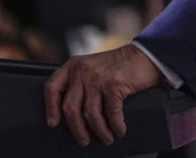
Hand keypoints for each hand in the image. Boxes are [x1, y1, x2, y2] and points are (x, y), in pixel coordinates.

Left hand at [43, 43, 162, 146]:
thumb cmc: (119, 64)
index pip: (52, 87)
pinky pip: (111, 113)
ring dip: (99, 131)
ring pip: (90, 114)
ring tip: (106, 138)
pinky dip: (115, 125)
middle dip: (76, 129)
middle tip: (83, 140)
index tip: (53, 123)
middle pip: (70, 107)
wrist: (144, 54)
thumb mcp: (92, 66)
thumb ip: (80, 81)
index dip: (50, 108)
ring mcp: (98, 78)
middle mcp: (82, 71)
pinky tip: (119, 130)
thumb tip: (71, 113)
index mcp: (73, 65)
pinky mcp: (114, 85)